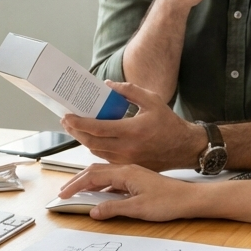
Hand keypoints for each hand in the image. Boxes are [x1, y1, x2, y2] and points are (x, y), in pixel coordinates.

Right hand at [57, 163, 202, 220]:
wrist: (189, 198)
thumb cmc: (168, 202)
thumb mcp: (138, 209)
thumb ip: (114, 209)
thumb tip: (93, 211)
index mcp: (125, 173)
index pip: (92, 176)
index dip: (75, 185)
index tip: (63, 194)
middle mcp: (126, 169)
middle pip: (95, 172)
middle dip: (77, 181)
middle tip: (64, 192)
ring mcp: (131, 173)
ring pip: (103, 175)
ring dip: (88, 183)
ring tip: (76, 192)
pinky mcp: (136, 179)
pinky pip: (112, 180)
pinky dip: (100, 186)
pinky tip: (99, 195)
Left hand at [61, 81, 206, 170]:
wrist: (184, 147)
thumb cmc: (169, 123)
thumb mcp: (152, 100)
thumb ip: (129, 90)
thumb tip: (108, 85)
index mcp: (132, 130)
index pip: (97, 128)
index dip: (79, 122)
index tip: (67, 116)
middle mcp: (127, 148)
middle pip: (91, 142)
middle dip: (75, 131)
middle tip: (66, 121)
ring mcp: (126, 159)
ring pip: (96, 151)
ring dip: (83, 140)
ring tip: (76, 128)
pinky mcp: (128, 165)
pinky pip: (105, 156)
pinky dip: (95, 146)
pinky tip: (92, 137)